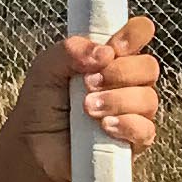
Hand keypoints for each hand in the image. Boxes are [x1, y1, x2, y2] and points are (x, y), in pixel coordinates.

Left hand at [4, 14, 159, 181]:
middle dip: (120, 72)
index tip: (113, 47)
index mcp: (110, 58)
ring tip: (87, 109)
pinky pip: (145, 130)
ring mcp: (133, 112)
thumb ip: (69, 50)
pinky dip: (126, 125)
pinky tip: (103, 127)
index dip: (134, 35)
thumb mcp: (45, 69)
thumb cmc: (41, 105)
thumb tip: (104, 53)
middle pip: (148, 67)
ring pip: (148, 98)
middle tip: (88, 83)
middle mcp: (127, 82)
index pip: (139, 33)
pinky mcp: (133, 141)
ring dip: (117, 101)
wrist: (33, 148)